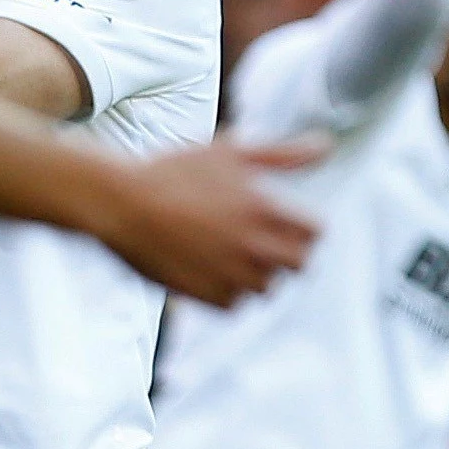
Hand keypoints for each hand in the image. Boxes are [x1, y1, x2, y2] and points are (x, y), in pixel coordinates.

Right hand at [92, 141, 320, 306]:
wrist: (120, 203)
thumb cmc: (175, 171)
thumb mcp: (232, 152)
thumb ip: (284, 153)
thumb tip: (327, 144)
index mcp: (266, 211)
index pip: (315, 233)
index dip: (302, 227)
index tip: (285, 222)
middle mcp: (255, 247)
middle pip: (298, 265)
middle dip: (286, 253)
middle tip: (260, 240)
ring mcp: (231, 275)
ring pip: (266, 288)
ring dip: (256, 273)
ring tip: (227, 251)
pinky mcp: (206, 296)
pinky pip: (234, 304)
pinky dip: (227, 291)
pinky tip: (206, 267)